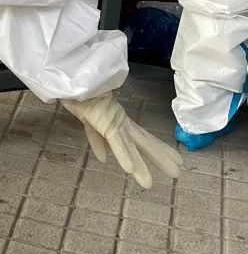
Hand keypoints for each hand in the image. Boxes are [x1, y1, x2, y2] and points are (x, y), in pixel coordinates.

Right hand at [63, 92, 178, 189]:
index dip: (156, 150)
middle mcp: (121, 123)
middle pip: (145, 142)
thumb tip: (103, 158)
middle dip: (161, 156)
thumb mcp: (88, 122)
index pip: (140, 139)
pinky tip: (130, 169)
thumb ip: (96, 139)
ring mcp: (115, 122)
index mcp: (117, 123)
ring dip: (153, 159)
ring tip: (172, 173)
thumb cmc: (79, 96)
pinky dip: (123, 154)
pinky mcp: (105, 121)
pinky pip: (115, 141)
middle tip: (178, 172)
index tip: (171, 159)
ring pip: (136, 144)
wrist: (74, 79)